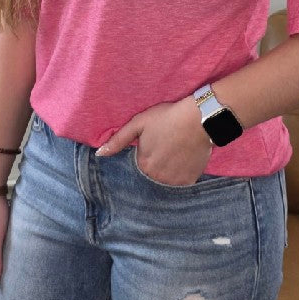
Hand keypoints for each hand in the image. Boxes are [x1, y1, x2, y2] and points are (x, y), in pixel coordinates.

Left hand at [97, 97, 211, 185]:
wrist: (199, 119)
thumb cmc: (167, 117)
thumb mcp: (139, 123)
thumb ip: (118, 140)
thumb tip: (99, 153)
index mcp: (143, 164)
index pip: (139, 164)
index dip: (146, 152)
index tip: (155, 142)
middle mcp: (157, 177)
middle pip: (152, 173)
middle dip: (156, 162)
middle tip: (166, 145)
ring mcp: (174, 181)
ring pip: (166, 179)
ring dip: (168, 169)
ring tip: (175, 151)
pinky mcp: (189, 181)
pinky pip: (181, 182)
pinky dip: (181, 172)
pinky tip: (184, 158)